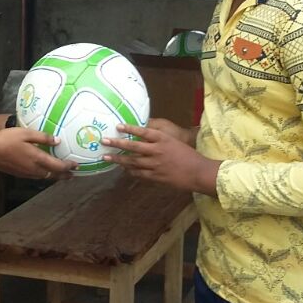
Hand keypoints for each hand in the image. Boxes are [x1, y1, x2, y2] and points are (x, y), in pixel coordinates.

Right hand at [0, 127, 75, 180]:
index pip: (58, 166)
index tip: (77, 165)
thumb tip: (58, 141)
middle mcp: (35, 169)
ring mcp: (27, 173)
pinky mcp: (20, 174)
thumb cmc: (7, 140)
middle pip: (54, 175)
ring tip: (62, 173)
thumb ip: (43, 137)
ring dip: (55, 176)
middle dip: (65, 175)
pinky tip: (45, 170)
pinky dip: (46, 175)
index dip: (69, 166)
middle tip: (73, 173)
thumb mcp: (26, 133)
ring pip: (46, 177)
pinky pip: (38, 176)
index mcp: (38, 159)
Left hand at [102, 123, 218, 193]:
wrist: (198, 172)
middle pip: (134, 146)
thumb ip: (158, 139)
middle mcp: (158, 150)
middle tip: (104, 141)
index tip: (118, 126)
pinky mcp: (156, 176)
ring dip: (119, 160)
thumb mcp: (173, 142)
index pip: (143, 131)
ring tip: (106, 157)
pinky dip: (130, 171)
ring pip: (133, 161)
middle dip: (117, 144)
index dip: (130, 128)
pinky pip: (139, 173)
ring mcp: (156, 164)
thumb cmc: (187, 155)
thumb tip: (142, 134)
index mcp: (163, 139)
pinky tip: (122, 170)